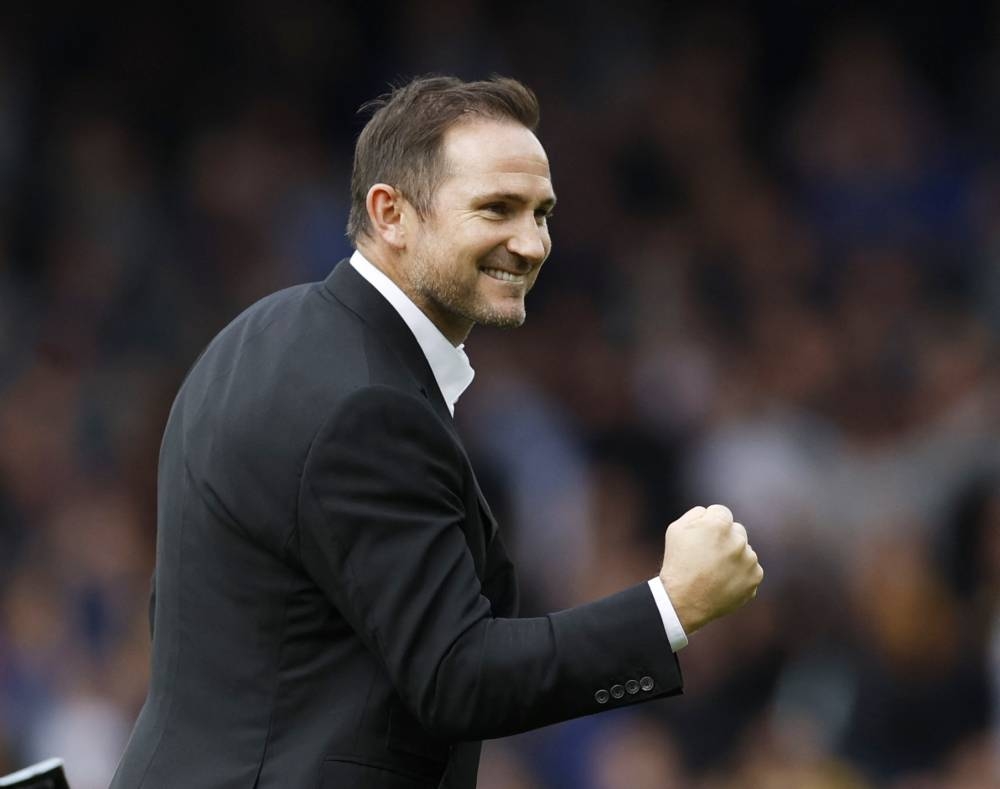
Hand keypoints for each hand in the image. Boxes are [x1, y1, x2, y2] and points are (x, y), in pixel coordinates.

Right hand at [658, 504, 762, 634]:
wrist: (683, 600)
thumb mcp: (676, 529)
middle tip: (708, 554)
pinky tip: (723, 581)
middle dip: (725, 538)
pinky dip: (740, 573)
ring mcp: (749, 560)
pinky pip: (750, 568)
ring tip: (714, 571)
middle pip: (736, 530)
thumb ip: (697, 514)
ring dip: (733, 556)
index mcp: (719, 524)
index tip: (702, 536)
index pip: (722, 512)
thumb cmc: (677, 562)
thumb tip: (711, 513)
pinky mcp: (755, 577)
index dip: (710, 523)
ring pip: (744, 550)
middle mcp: (738, 540)